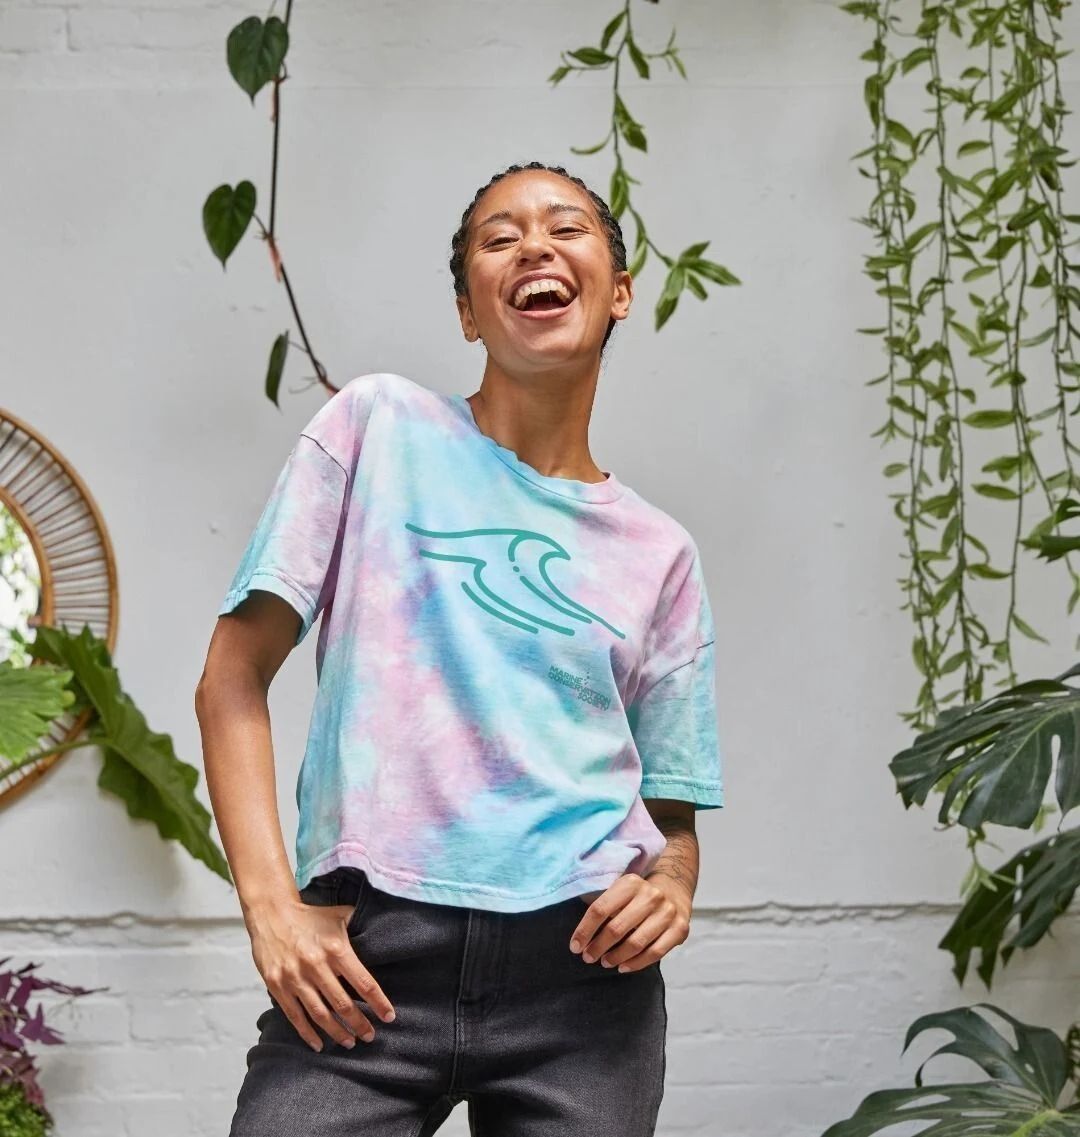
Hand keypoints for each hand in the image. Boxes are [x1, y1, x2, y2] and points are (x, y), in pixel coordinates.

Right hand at [245, 894, 395, 1051]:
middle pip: (343, 1004)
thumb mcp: (339, 916)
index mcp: (336, 949)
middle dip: (359, 1024)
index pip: (363, 982)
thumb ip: (360, 926)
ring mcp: (295, 978)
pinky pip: (295, 1016)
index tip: (389, 1017)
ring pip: (320, 1014)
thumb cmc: (310, 917)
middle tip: (370, 1036)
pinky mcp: (278, 986)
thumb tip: (383, 931)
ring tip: (350, 1042)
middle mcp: (316, 966)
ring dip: (337, 1032)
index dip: (378, 1003)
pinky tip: (319, 1044)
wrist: (272, 913)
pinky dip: (308, 1034)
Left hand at [569, 872, 690, 973]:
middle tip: (588, 958)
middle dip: (598, 947)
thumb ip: (603, 907)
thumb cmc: (638, 896)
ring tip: (605, 963)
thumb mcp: (621, 890)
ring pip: (636, 943)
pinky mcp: (679, 929)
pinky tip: (623, 967)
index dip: (584, 930)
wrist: (675, 890)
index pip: (600, 909)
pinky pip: (655, 953)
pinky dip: (636, 964)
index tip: (575, 947)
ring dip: (616, 957)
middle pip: (616, 928)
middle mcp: (651, 895)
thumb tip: (580, 937)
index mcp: (630, 884)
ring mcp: (667, 913)